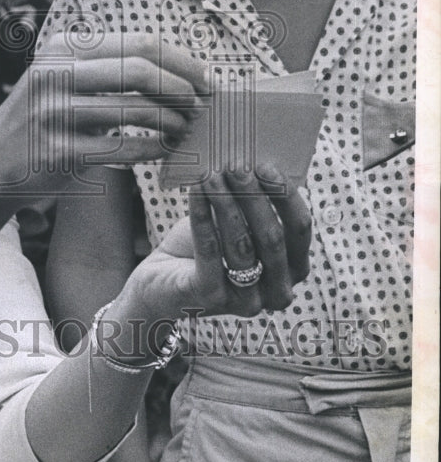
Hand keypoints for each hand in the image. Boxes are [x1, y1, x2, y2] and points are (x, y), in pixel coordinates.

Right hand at [0, 32, 207, 212]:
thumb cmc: (43, 120)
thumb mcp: (62, 77)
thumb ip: (108, 65)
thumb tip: (179, 65)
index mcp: (63, 48)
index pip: (140, 44)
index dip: (181, 61)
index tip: (205, 79)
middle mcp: (55, 73)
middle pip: (141, 70)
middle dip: (181, 88)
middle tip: (200, 106)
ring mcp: (55, 112)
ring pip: (136, 110)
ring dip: (172, 122)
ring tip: (184, 129)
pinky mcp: (59, 151)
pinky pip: (123, 149)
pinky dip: (153, 149)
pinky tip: (164, 150)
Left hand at [114, 166, 310, 332]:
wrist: (162, 281)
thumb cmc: (206, 247)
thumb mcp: (236, 224)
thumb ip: (252, 204)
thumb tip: (252, 161)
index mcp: (293, 269)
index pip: (299, 229)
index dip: (285, 196)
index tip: (265, 165)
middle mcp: (277, 291)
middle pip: (272, 236)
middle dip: (253, 196)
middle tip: (236, 165)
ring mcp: (246, 300)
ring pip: (241, 244)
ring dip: (225, 203)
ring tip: (211, 174)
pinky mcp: (211, 297)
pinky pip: (210, 251)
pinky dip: (202, 216)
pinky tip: (196, 191)